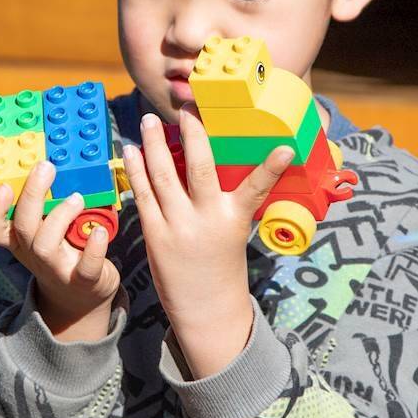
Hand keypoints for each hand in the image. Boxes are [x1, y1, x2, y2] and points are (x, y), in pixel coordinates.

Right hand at [0, 160, 119, 340]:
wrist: (80, 297)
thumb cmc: (62, 254)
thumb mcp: (45, 232)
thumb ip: (44, 206)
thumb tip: (49, 165)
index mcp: (21, 240)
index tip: (3, 184)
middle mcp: (34, 254)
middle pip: (23, 227)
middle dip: (31, 195)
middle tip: (45, 168)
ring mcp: (57, 268)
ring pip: (46, 245)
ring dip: (60, 216)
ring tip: (77, 198)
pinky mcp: (83, 280)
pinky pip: (86, 266)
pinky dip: (94, 248)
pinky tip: (101, 231)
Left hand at [122, 107, 291, 376]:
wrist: (206, 308)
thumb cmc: (223, 265)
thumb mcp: (235, 231)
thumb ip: (225, 199)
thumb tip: (208, 163)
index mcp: (234, 219)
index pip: (257, 188)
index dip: (271, 168)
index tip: (285, 149)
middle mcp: (207, 220)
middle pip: (199, 169)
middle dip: (193, 135)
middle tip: (187, 109)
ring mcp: (178, 227)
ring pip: (163, 177)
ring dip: (154, 145)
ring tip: (148, 120)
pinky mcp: (155, 235)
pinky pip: (143, 196)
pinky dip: (137, 171)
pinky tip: (132, 151)